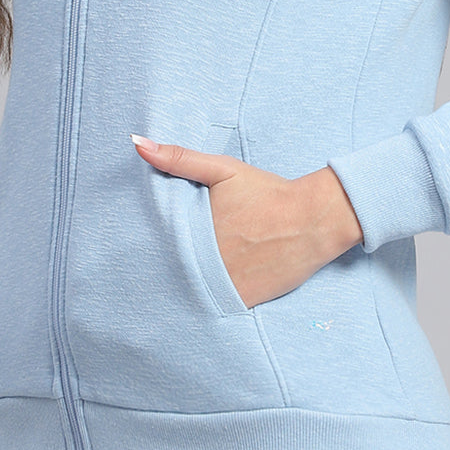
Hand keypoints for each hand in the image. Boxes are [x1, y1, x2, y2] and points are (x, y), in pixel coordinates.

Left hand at [130, 135, 363, 307]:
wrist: (312, 220)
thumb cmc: (267, 192)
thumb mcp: (223, 169)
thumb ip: (180, 158)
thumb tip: (138, 143)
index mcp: (194, 231)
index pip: (155, 246)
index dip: (146, 247)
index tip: (139, 247)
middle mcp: (205, 262)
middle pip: (171, 270)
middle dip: (163, 267)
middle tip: (158, 267)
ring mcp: (224, 285)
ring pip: (190, 292)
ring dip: (183, 286)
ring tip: (180, 281)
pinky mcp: (243, 300)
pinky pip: (215, 307)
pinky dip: (208, 301)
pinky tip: (204, 294)